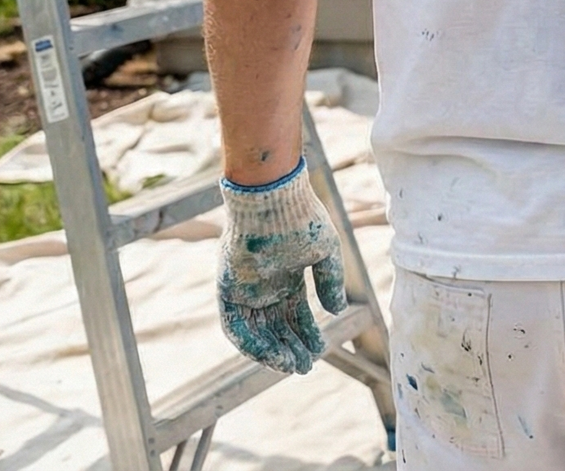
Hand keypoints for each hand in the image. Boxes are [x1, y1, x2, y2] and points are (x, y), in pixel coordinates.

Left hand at [217, 157, 346, 373]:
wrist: (271, 198)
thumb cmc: (300, 218)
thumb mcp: (325, 251)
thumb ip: (330, 281)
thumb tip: (337, 311)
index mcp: (287, 277)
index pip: (296, 315)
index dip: (307, 333)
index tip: (319, 350)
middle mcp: (265, 287)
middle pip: (276, 328)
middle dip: (291, 348)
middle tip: (306, 367)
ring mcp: (245, 289)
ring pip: (256, 331)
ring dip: (272, 351)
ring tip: (291, 366)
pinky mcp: (227, 290)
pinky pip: (235, 325)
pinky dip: (250, 342)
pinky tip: (269, 354)